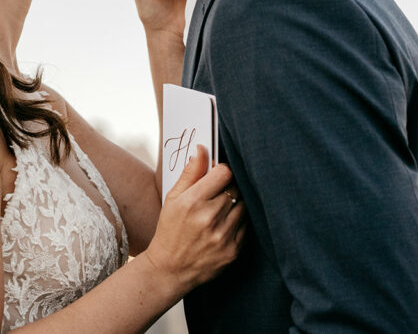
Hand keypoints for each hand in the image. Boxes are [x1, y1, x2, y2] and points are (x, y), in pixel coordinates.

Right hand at [141, 145, 246, 292]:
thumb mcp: (172, 198)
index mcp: (193, 202)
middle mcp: (210, 218)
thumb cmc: (170, 229)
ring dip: (236, 204)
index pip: (224, 172)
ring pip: (244, 205)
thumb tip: (203, 149)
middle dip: (228, 187)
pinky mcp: (233, 251)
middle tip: (218, 194)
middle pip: (235, 188)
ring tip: (221, 210)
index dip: (222, 171)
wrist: (171, 269)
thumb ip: (190, 173)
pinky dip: (239, 221)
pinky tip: (225, 225)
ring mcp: (223, 236)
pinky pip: (246, 226)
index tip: (217, 175)